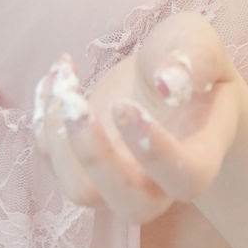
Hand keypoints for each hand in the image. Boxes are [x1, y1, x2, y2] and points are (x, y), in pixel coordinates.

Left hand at [31, 10, 241, 221]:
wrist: (169, 75)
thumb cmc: (190, 60)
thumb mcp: (198, 42)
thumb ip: (196, 59)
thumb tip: (167, 84)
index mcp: (202, 154)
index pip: (186, 178)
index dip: (156, 153)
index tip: (126, 105)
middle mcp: (162, 180)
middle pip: (132, 205)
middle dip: (94, 157)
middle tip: (77, 104)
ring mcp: (119, 179)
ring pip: (82, 192)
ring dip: (59, 139)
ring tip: (64, 81)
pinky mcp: (85, 166)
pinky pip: (55, 163)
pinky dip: (45, 119)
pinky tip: (58, 74)